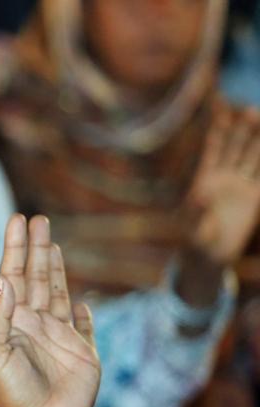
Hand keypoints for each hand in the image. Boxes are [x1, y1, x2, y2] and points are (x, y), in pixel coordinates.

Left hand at [0, 215, 100, 406]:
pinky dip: (81, 311)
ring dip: (54, 267)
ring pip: (56, 292)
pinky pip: (83, 325)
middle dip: (35, 248)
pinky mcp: (82, 351)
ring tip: (51, 240)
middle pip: (35, 277)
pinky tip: (79, 300)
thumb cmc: (12, 393)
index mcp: (11, 322)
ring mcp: (59, 337)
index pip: (12, 276)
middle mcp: (33, 325)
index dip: (15, 248)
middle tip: (37, 219)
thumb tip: (3, 280)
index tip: (17, 220)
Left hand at [185, 104, 259, 267]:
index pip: (212, 152)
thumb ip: (196, 211)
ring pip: (251, 158)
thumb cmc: (194, 242)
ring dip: (258, 141)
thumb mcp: (192, 228)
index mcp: (204, 181)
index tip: (222, 112)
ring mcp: (239, 187)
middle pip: (234, 149)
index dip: (217, 132)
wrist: (208, 257)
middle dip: (242, 131)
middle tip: (252, 111)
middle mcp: (222, 179)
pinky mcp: (253, 198)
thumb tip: (202, 195)